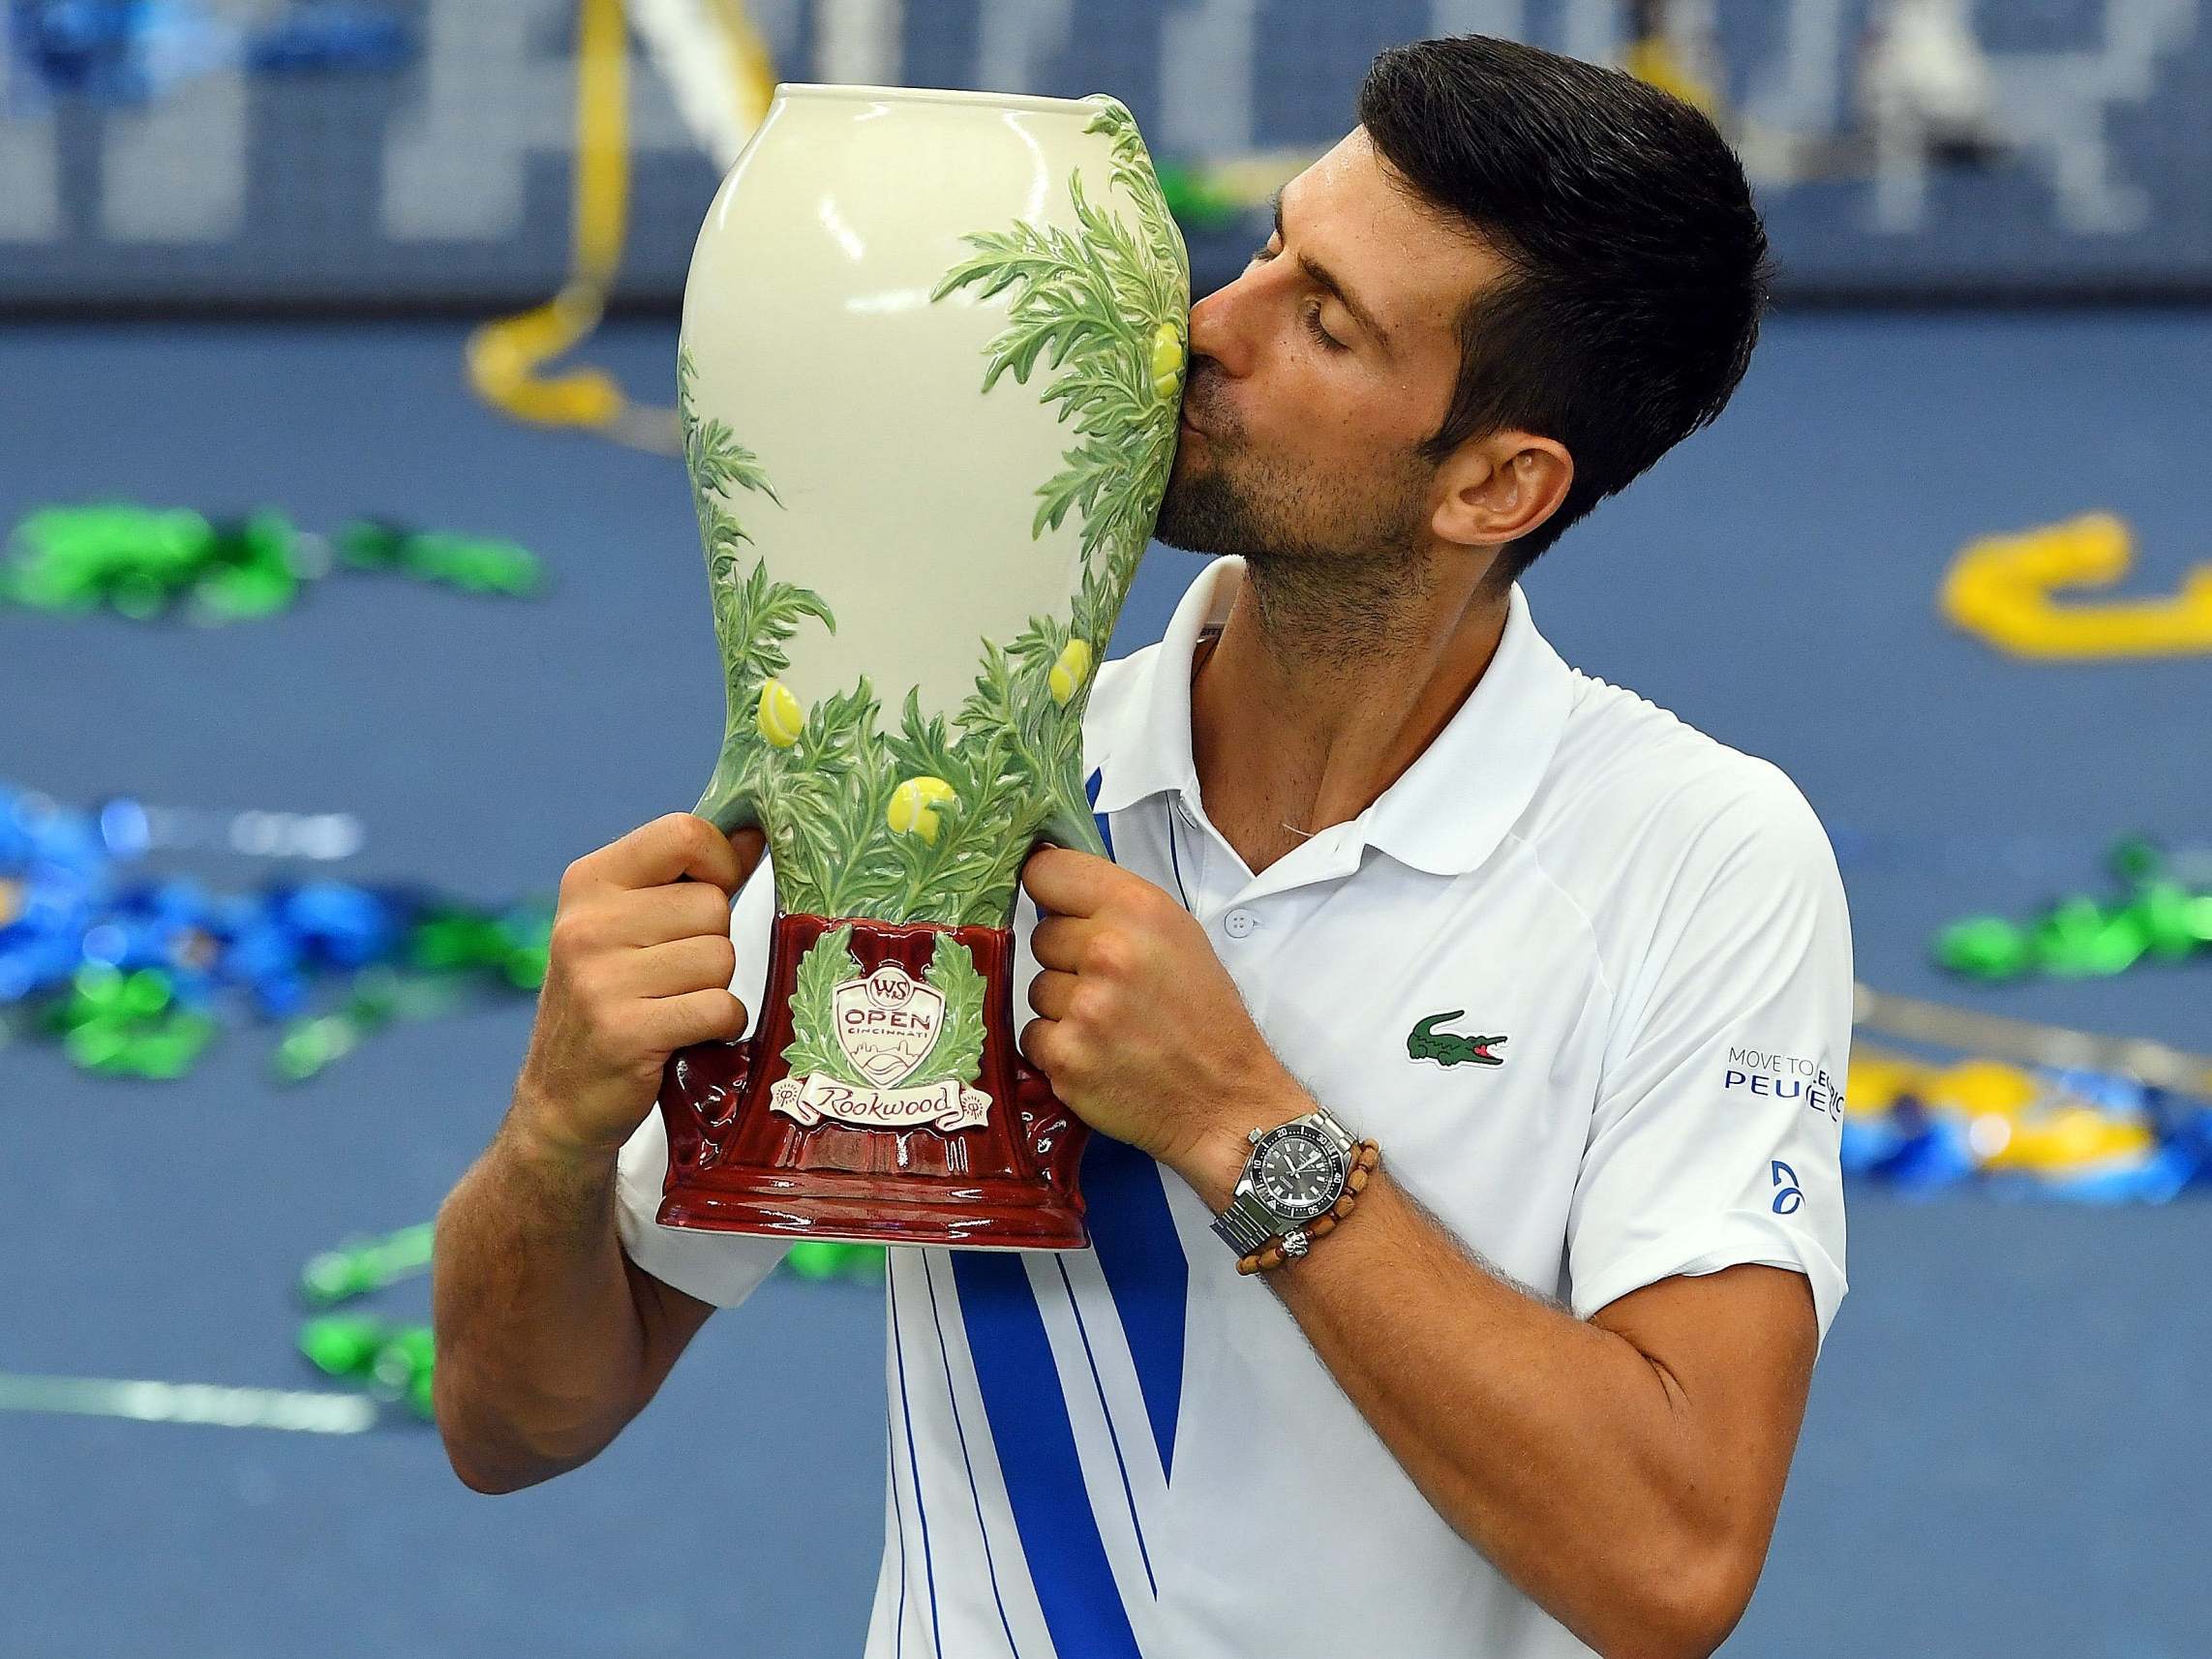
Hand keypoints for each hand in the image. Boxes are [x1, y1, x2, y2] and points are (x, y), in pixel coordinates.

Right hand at [511, 813, 765, 1161]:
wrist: (561, 1099)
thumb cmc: (613, 1000)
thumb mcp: (631, 926)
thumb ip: (690, 879)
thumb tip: (756, 833)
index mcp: (590, 882)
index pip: (685, 833)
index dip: (722, 861)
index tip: (716, 891)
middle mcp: (587, 924)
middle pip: (713, 905)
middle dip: (713, 943)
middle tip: (674, 977)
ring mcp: (601, 979)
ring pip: (720, 958)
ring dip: (714, 989)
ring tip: (672, 1007)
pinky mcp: (624, 1032)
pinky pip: (719, 1008)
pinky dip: (718, 1026)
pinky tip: (683, 1036)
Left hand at [1018, 844, 1291, 1174]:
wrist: (1224, 1099)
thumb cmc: (1204, 1017)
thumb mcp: (1179, 936)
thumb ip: (1116, 906)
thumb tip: (1050, 886)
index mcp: (1140, 909)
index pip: (1047, 871)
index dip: (1047, 889)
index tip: (1055, 905)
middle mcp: (1109, 952)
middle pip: (1041, 936)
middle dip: (1067, 960)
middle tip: (1113, 986)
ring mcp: (1084, 1008)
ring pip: (1036, 988)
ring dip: (1064, 1007)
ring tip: (1112, 1025)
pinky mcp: (1066, 1057)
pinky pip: (1033, 1036)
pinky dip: (1059, 1048)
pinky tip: (1099, 1054)